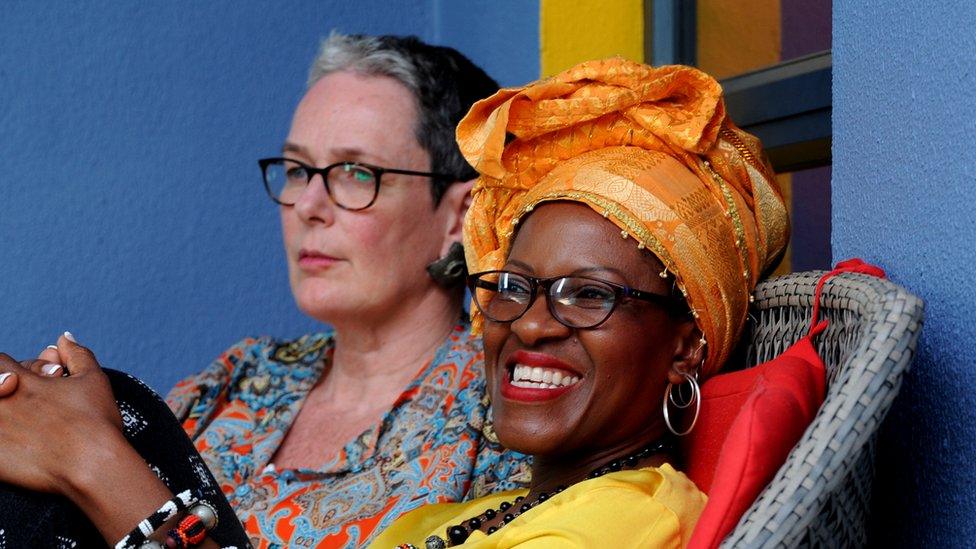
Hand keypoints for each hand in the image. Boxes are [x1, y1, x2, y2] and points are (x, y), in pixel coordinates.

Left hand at [0, 332, 123, 493]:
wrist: (93, 464)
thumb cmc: (96, 422)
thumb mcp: (93, 380)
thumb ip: (77, 355)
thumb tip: (64, 338)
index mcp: (25, 382)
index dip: (8, 370)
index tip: (20, 381)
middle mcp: (5, 402)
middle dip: (1, 387)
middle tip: (16, 400)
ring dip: (1, 415)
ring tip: (15, 425)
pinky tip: (10, 445)